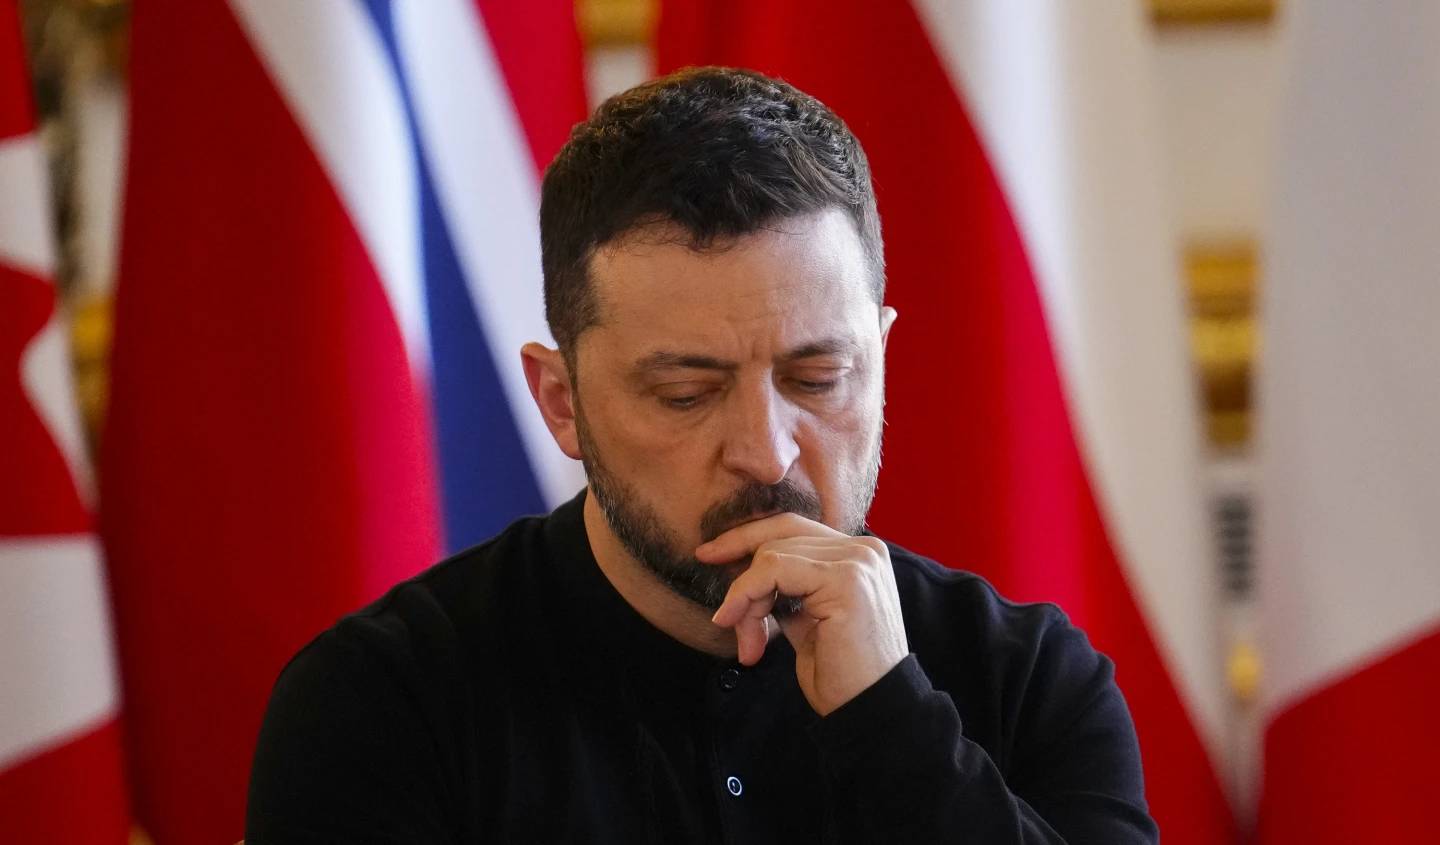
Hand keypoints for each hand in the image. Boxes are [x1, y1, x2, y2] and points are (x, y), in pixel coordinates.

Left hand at [698, 514, 908, 715]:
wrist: (868, 710)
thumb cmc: (839, 673)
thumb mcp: (805, 617)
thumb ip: (783, 586)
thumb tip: (737, 564)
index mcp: (858, 554)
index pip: (792, 528)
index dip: (746, 537)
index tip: (708, 555)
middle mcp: (864, 549)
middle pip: (779, 536)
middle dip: (743, 579)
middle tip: (725, 617)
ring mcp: (858, 561)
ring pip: (771, 555)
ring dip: (746, 598)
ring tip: (749, 640)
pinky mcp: (846, 579)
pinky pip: (773, 570)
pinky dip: (747, 594)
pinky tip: (738, 624)